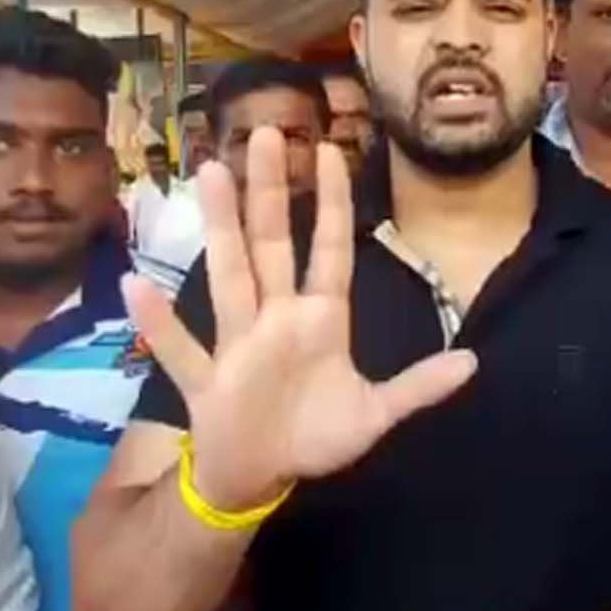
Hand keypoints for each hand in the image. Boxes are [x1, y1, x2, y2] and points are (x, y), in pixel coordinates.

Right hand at [122, 127, 476, 510]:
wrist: (260, 478)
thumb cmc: (315, 437)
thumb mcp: (374, 414)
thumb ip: (418, 388)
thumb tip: (474, 363)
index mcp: (319, 320)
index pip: (327, 250)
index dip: (330, 204)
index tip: (330, 152)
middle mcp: (276, 319)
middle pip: (272, 246)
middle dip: (270, 193)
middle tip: (267, 132)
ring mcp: (238, 345)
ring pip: (228, 276)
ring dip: (220, 228)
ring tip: (211, 172)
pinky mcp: (206, 381)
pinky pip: (179, 349)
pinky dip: (159, 322)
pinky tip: (136, 283)